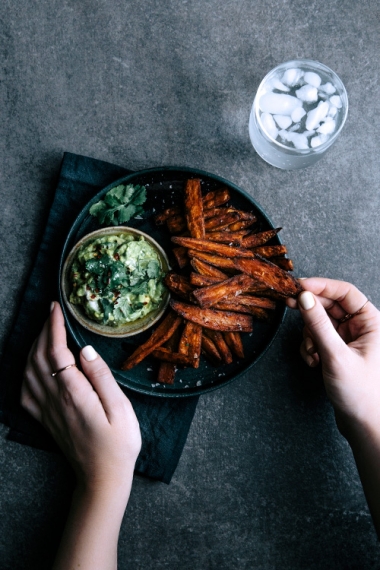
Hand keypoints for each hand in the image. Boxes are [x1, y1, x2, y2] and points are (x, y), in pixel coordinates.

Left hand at [21, 302, 141, 494]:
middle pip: (38, 356)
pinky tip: (34, 363)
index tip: (57, 307)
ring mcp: (46, 410)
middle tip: (52, 312)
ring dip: (34, 346)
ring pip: (28, 370)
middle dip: (43, 330)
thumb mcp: (120, 408)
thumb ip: (101, 377)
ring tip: (46, 331)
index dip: (54, 326)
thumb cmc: (118, 444)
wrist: (102, 478)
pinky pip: (25, 390)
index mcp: (73, 393)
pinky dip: (26, 370)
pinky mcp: (45, 419)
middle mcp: (54, 399)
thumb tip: (85, 349)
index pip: (56, 351)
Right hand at [287, 278, 379, 431]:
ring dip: (310, 335)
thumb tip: (304, 298)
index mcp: (372, 323)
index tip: (299, 286)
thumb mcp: (336, 355)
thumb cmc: (361, 393)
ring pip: (321, 322)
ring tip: (312, 353)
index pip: (346, 293)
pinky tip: (314, 361)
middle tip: (288, 304)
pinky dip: (311, 347)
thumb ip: (318, 325)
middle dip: (311, 311)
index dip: (322, 286)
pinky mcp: (339, 351)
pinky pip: (319, 338)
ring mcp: (350, 340)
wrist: (364, 425)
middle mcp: (362, 328)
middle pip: (331, 305)